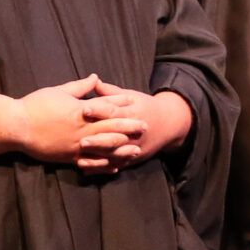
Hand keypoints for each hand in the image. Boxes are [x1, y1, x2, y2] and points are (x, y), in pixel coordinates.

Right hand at [16, 75, 144, 169]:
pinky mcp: (68, 157)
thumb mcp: (58, 91)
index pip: (106, 106)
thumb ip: (80, 87)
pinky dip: (104, 165)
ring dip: (122, 148)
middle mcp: (82, 128)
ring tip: (136, 149)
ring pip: (104, 148)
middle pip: (111, 127)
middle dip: (129, 127)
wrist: (15, 126)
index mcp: (80, 110)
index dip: (122, 104)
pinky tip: (115, 167)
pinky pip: (90, 162)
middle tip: (146, 126)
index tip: (136, 102)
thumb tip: (96, 77)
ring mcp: (76, 144)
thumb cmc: (35, 105)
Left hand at [78, 80, 194, 170]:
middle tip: (81, 140)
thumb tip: (95, 81)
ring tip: (80, 159)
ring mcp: (134, 147)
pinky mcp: (133, 158)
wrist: (169, 124)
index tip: (84, 109)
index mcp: (133, 113)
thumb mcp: (132, 96)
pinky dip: (101, 168)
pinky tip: (85, 168)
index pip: (114, 112)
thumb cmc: (146, 107)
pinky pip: (115, 164)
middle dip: (98, 140)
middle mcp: (134, 132)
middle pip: (114, 137)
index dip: (99, 110)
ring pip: (114, 154)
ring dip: (98, 158)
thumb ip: (112, 92)